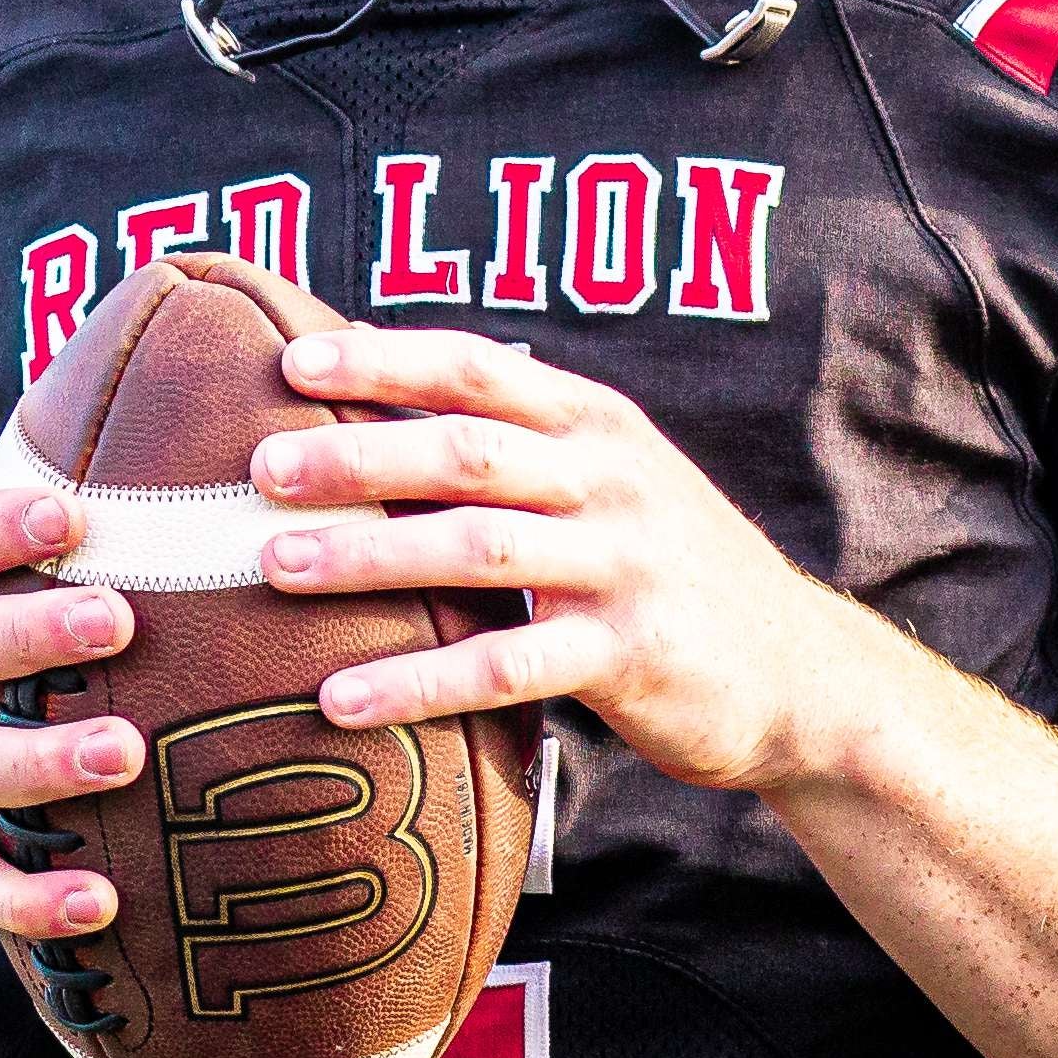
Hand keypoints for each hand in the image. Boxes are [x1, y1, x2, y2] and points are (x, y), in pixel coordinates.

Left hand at [251, 326, 862, 792]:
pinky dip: (420, 680)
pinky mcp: (631, 654)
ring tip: (272, 567)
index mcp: (594, 421)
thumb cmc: (666, 570)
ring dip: (370, 556)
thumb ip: (517, 449)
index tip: (288, 361)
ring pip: (479, 547)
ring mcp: (625, 564)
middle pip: (466, 450)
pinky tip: (344, 699)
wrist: (802, 672)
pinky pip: (508, 664)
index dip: (381, 358)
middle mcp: (610, 478)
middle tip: (256, 469)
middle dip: (356, 454)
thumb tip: (369, 421)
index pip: (475, 368)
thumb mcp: (610, 481)